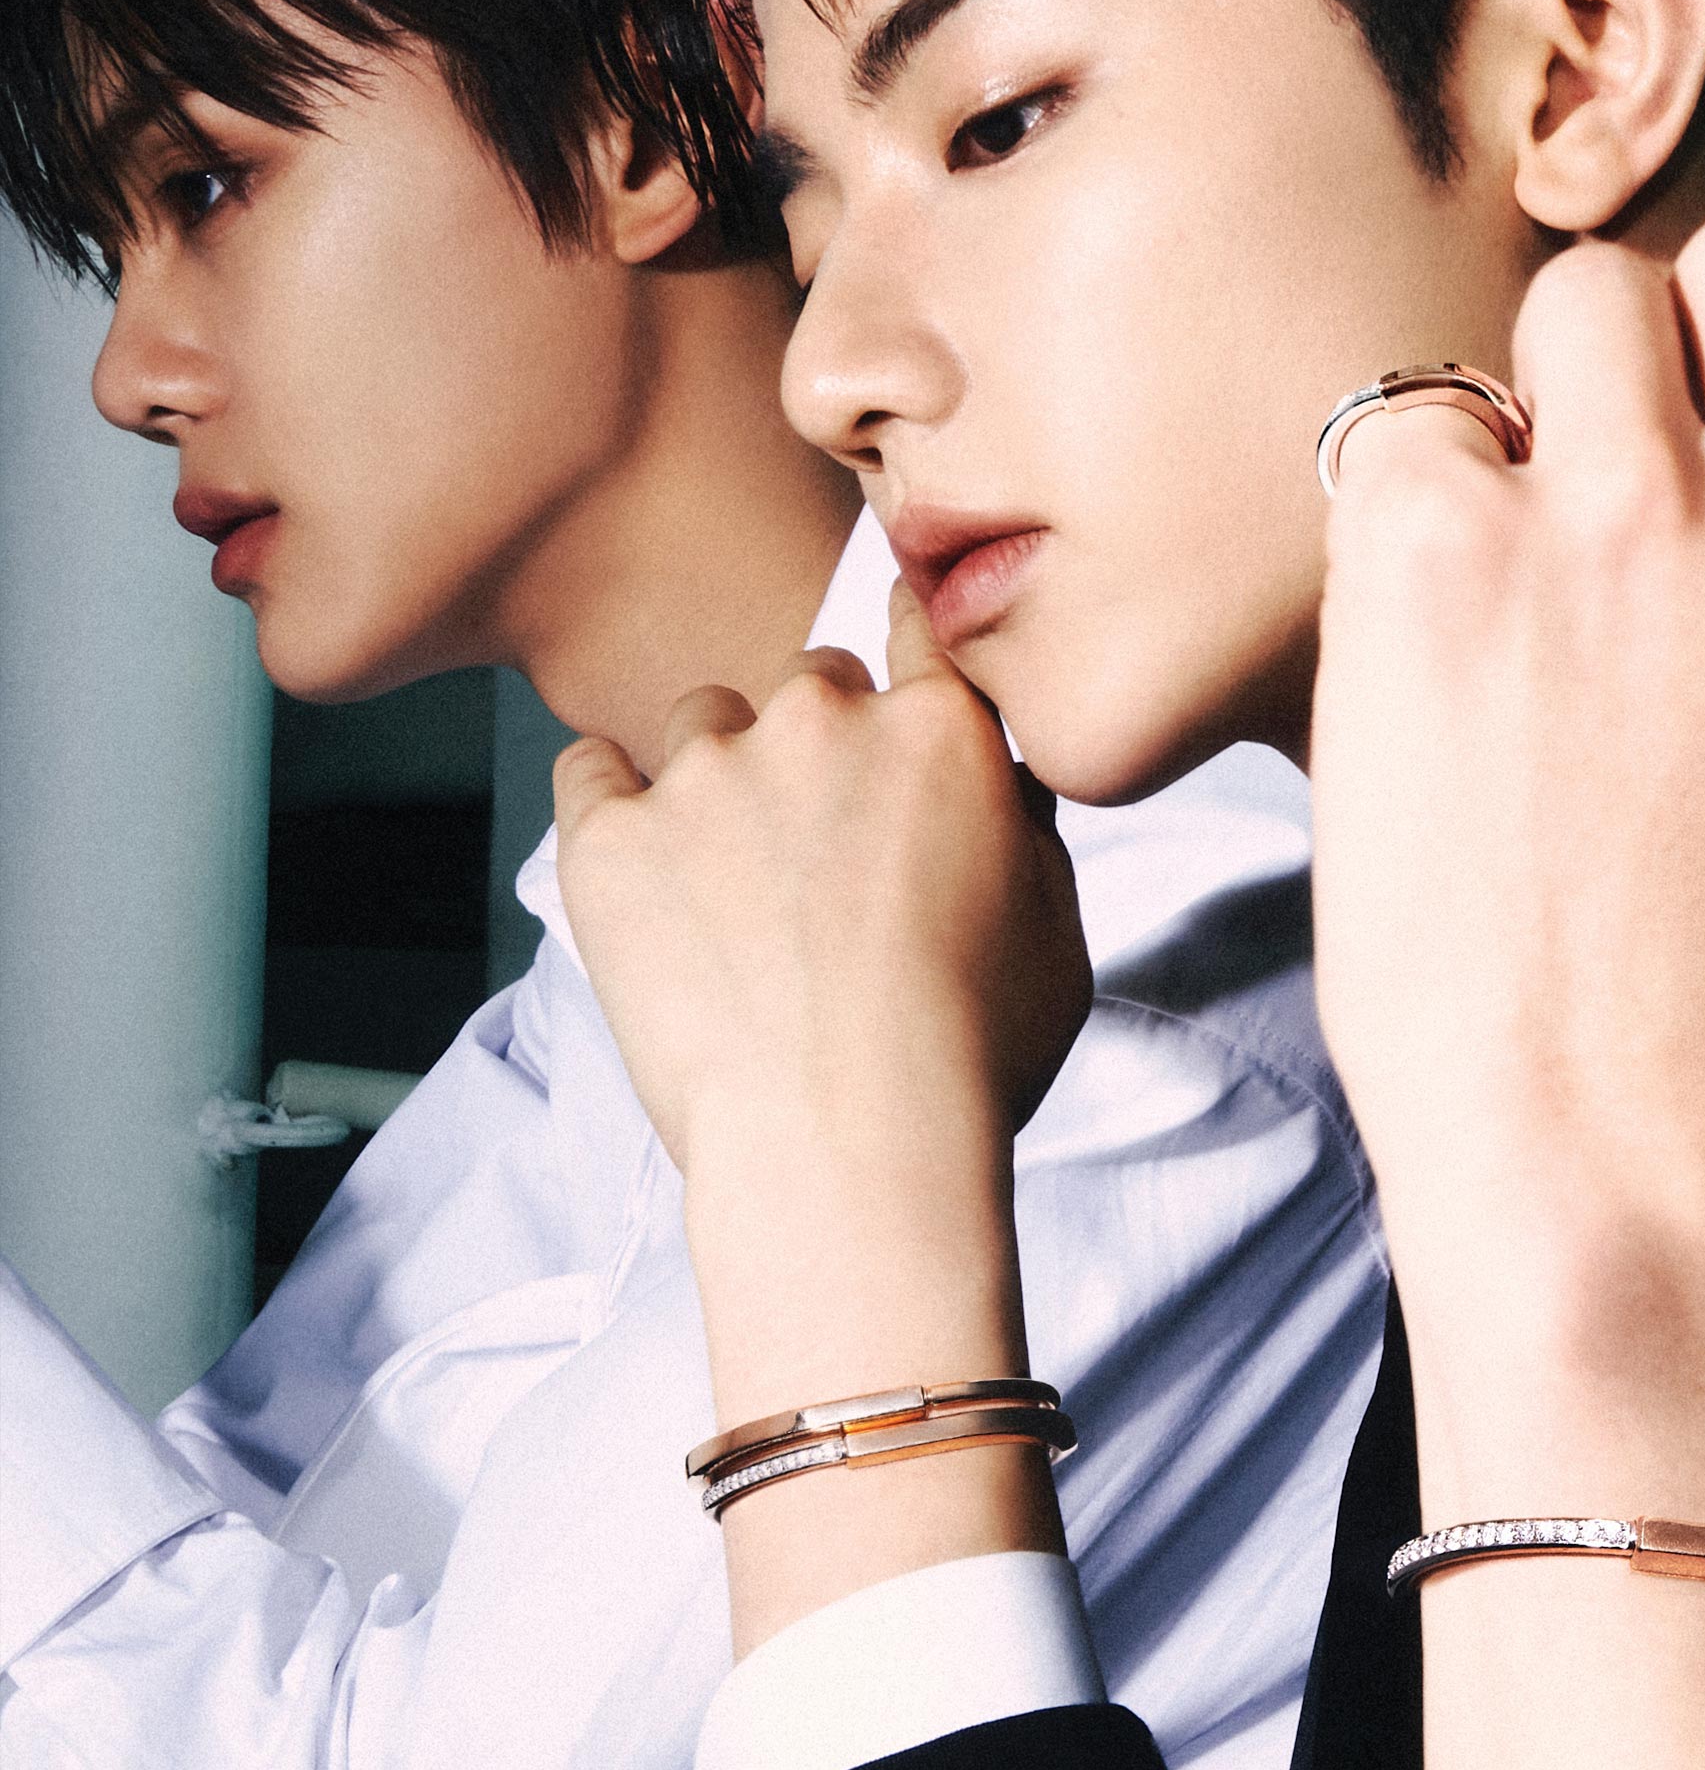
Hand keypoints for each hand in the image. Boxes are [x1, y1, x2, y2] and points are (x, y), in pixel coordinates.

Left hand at [552, 587, 1089, 1424]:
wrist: (849, 1142)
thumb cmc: (975, 1055)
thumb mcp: (1054, 927)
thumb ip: (1020, 824)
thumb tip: (993, 781)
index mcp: (940, 731)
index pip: (917, 628)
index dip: (905, 647)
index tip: (888, 674)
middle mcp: (821, 721)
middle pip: (811, 679)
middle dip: (818, 744)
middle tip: (821, 846)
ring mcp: (706, 773)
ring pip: (703, 720)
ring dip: (718, 776)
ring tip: (731, 885)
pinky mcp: (610, 837)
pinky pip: (586, 767)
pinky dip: (608, 800)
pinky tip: (638, 862)